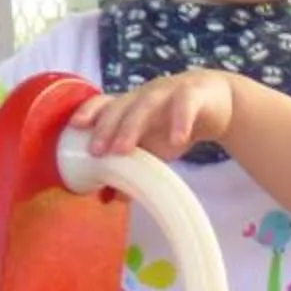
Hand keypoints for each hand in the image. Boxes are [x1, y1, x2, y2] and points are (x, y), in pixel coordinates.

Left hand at [80, 70, 245, 161]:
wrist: (216, 102)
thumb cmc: (174, 124)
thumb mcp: (153, 149)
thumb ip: (132, 169)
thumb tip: (110, 198)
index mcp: (130, 105)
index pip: (103, 103)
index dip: (88, 112)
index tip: (74, 128)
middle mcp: (144, 95)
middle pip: (121, 106)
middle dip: (106, 128)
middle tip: (96, 152)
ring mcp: (168, 92)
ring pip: (146, 103)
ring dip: (132, 126)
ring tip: (123, 151)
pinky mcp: (194, 95)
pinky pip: (185, 105)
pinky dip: (180, 121)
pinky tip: (176, 139)